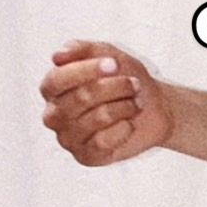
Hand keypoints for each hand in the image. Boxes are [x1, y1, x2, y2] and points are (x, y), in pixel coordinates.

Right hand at [39, 40, 173, 166]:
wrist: (154, 107)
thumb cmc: (125, 78)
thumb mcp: (108, 54)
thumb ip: (83, 49)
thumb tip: (58, 56)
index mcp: (53, 88)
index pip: (56, 80)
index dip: (85, 71)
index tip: (114, 64)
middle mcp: (54, 115)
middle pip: (81, 97)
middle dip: (115, 87)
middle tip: (134, 84)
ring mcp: (67, 138)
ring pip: (97, 118)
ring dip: (124, 106)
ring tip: (134, 102)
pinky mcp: (85, 157)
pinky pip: (103, 141)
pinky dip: (124, 128)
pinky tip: (128, 124)